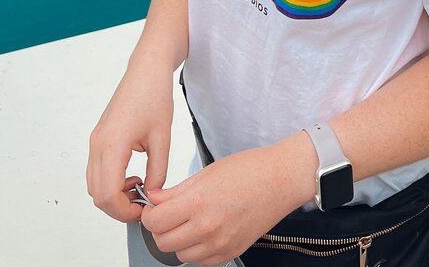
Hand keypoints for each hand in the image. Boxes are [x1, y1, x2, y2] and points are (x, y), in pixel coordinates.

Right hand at [86, 60, 173, 223]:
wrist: (146, 71)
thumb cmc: (154, 96)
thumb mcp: (162, 138)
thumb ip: (157, 172)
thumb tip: (152, 194)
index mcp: (111, 144)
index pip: (107, 194)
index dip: (124, 211)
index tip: (142, 210)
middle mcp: (97, 144)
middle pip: (97, 194)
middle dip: (118, 206)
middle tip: (142, 203)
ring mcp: (95, 141)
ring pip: (94, 184)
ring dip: (113, 194)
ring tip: (139, 186)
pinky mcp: (99, 138)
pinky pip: (97, 170)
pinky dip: (110, 181)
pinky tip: (132, 175)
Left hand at [140, 143, 310, 265]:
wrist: (280, 180)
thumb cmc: (249, 170)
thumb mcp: (206, 173)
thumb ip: (176, 190)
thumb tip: (154, 199)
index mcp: (199, 202)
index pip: (155, 222)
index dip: (149, 215)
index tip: (153, 209)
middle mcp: (208, 227)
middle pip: (163, 242)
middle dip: (159, 228)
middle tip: (167, 215)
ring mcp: (220, 244)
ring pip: (180, 255)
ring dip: (178, 240)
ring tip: (188, 222)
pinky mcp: (231, 253)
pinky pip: (201, 261)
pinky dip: (197, 250)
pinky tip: (204, 232)